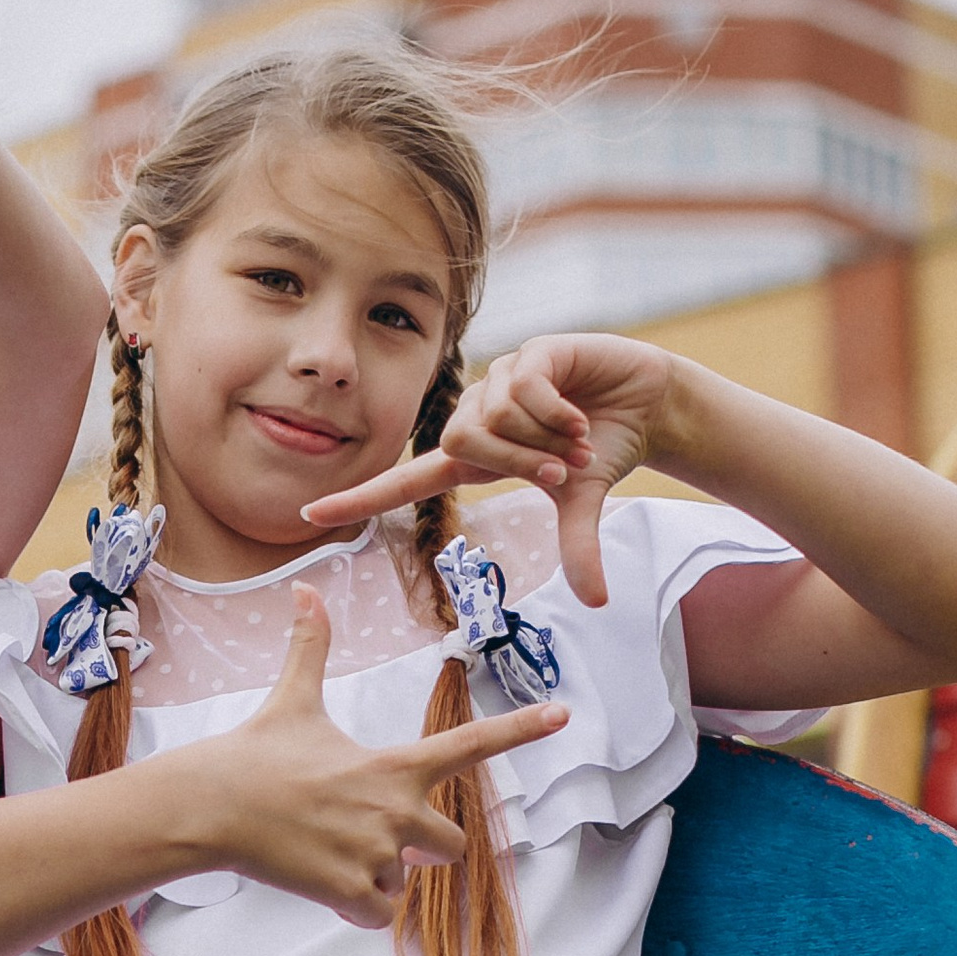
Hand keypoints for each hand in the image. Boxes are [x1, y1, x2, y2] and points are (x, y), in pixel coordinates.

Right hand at [189, 590, 565, 924]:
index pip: (471, 744)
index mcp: (393, 766)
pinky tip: (320, 881)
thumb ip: (311, 647)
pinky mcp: (346, 890)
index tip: (563, 714)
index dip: (520, 728)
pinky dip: (353, 906)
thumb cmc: (254, 753)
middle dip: (425, 849)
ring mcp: (373, 853)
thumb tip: (305, 588)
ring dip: (376, 876)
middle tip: (377, 834)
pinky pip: (375, 914)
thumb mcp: (293, 699)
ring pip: (403, 881)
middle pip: (452, 845)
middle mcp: (395, 811)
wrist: (210, 805)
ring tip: (326, 849)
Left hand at [300, 332, 682, 607]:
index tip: (309, 515)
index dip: (360, 498)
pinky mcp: (529, 353)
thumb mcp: (583, 502)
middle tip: (558, 468)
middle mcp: (478, 416)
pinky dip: (555, 410)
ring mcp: (500, 381)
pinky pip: (521, 386)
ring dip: (542, 436)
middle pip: (456, 441)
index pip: (405, 480)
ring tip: (576, 436)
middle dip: (513, 462)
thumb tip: (596, 602)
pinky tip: (579, 411)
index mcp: (476, 457)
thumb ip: (578, 547)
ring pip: (491, 415)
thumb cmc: (603, 449)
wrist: (647, 402)